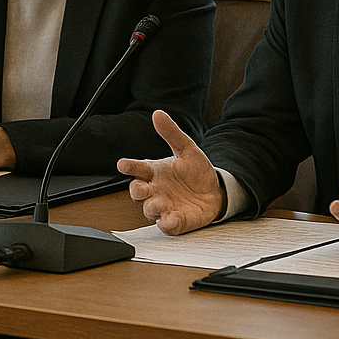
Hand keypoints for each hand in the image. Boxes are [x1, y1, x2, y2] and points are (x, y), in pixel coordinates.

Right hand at [118, 110, 223, 234]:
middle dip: (136, 191)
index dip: (129, 166)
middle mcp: (155, 190)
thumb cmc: (196, 171)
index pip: (136, 168)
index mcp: (154, 172)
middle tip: (140, 188)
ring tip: (157, 204)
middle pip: (138, 192)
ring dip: (151, 208)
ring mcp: (164, 206)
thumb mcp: (187, 149)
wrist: (215, 191)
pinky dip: (168, 223)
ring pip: (149, 210)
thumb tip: (158, 114)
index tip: (123, 164)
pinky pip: (167, 225)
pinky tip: (171, 219)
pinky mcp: (176, 221)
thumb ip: (171, 133)